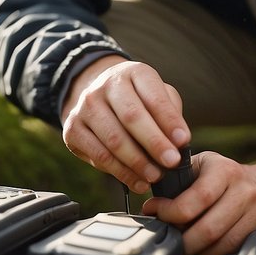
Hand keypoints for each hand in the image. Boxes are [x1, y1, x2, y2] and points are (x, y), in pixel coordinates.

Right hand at [61, 55, 190, 192]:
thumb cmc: (138, 99)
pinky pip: (99, 156)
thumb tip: (179, 142)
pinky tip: (138, 181)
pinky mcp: (72, 129)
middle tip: (171, 162)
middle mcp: (105, 86)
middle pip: (132, 117)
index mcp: (133, 73)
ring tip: (156, 176)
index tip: (183, 140)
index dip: (169, 120)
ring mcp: (85, 107)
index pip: (153, 97)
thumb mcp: (157, 96)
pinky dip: (121, 173)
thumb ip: (170, 114)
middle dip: (154, 143)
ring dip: (138, 163)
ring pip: (114, 140)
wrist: (98, 95)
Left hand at [142, 152, 255, 254]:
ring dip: (198, 253)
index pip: (196, 199)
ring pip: (220, 246)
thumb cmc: (233, 178)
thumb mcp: (209, 165)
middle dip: (182, 241)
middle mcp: (244, 192)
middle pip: (207, 230)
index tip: (157, 214)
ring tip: (186, 247)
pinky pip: (234, 253)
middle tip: (169, 242)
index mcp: (225, 172)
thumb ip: (179, 179)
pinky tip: (207, 252)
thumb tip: (149, 207)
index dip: (171, 213)